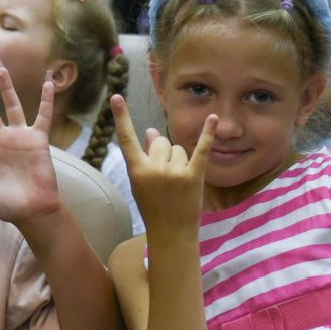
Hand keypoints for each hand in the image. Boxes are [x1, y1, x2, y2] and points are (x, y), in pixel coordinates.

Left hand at [0, 61, 61, 225]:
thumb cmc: (6, 206)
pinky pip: (43, 116)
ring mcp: (19, 137)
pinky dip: (46, 101)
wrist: (34, 212)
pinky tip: (48, 83)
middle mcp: (0, 139)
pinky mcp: (38, 140)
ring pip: (12, 106)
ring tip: (0, 68)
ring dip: (7, 87)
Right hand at [112, 96, 215, 234]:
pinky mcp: (194, 176)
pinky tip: (213, 118)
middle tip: (165, 177)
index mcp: (137, 171)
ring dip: (179, 160)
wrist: (171, 233)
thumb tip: (151, 131)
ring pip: (178, 149)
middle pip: (161, 142)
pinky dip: (208, 134)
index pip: (126, 139)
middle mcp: (154, 170)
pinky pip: (201, 150)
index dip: (121, 117)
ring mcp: (175, 173)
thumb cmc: (154, 206)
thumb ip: (145, 156)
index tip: (117, 96)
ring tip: (177, 183)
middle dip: (163, 153)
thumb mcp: (142, 182)